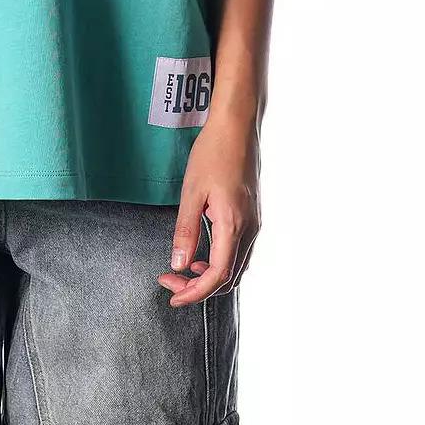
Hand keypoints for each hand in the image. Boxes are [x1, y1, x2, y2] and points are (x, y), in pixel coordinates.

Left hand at [159, 110, 260, 306]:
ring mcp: (253, 223)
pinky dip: (220, 262)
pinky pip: (238, 252)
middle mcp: (249, 229)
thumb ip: (186, 231)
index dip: (195, 292)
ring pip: (236, 267)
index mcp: (233, 225)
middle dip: (199, 287)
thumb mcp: (191, 192)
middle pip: (228, 277)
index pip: (217, 275)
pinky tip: (201, 255)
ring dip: (210, 276)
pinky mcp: (252, 216)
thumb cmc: (212, 154)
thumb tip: (178, 264)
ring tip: (182, 271)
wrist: (236, 128)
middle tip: (170, 282)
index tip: (173, 296)